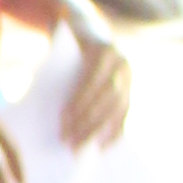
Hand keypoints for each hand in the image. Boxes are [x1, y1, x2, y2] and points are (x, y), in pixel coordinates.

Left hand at [61, 27, 132, 149]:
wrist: (90, 34)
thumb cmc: (69, 49)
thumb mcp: (62, 52)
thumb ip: (58, 72)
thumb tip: (51, 109)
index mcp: (104, 51)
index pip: (92, 80)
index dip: (79, 101)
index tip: (63, 120)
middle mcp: (122, 64)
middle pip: (106, 98)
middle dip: (86, 121)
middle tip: (66, 140)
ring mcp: (129, 79)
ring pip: (116, 109)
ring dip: (97, 131)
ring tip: (77, 147)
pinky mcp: (131, 92)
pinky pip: (124, 115)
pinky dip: (113, 133)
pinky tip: (100, 148)